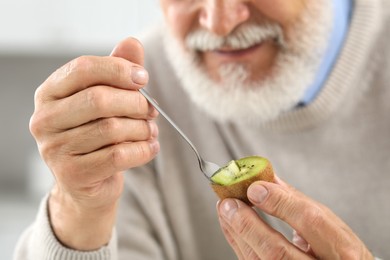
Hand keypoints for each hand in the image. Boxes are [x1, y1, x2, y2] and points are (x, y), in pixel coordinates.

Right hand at [29, 37, 158, 249]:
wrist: (88, 182)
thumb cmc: (97, 134)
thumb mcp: (106, 98)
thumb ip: (117, 71)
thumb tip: (132, 44)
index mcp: (50, 93)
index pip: (83, 68)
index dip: (118, 69)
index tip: (143, 79)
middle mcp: (45, 120)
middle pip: (99, 99)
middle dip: (135, 103)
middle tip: (151, 111)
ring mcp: (54, 149)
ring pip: (112, 129)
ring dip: (142, 129)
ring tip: (150, 131)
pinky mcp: (72, 174)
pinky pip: (118, 156)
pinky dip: (143, 150)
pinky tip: (150, 147)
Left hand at [217, 176, 373, 258]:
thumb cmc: (341, 252)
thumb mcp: (332, 226)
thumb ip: (299, 203)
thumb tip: (269, 180)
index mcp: (343, 250)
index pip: (311, 221)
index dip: (279, 202)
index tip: (255, 188)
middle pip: (277, 251)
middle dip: (247, 223)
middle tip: (229, 202)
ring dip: (236, 232)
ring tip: (225, 209)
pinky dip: (239, 243)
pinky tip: (231, 226)